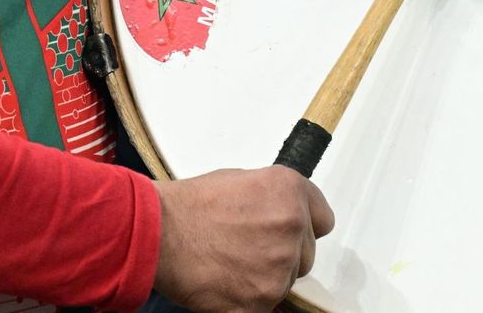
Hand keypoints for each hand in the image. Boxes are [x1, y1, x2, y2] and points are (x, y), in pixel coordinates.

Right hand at [153, 165, 334, 311]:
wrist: (159, 233)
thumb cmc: (190, 206)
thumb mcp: (242, 181)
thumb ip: (274, 198)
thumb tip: (282, 212)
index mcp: (290, 192)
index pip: (324, 220)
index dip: (304, 226)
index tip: (290, 231)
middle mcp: (292, 227)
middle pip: (306, 254)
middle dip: (282, 253)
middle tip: (247, 247)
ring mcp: (280, 268)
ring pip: (287, 281)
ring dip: (266, 277)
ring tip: (232, 262)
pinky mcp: (262, 301)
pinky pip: (266, 304)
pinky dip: (248, 298)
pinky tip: (226, 281)